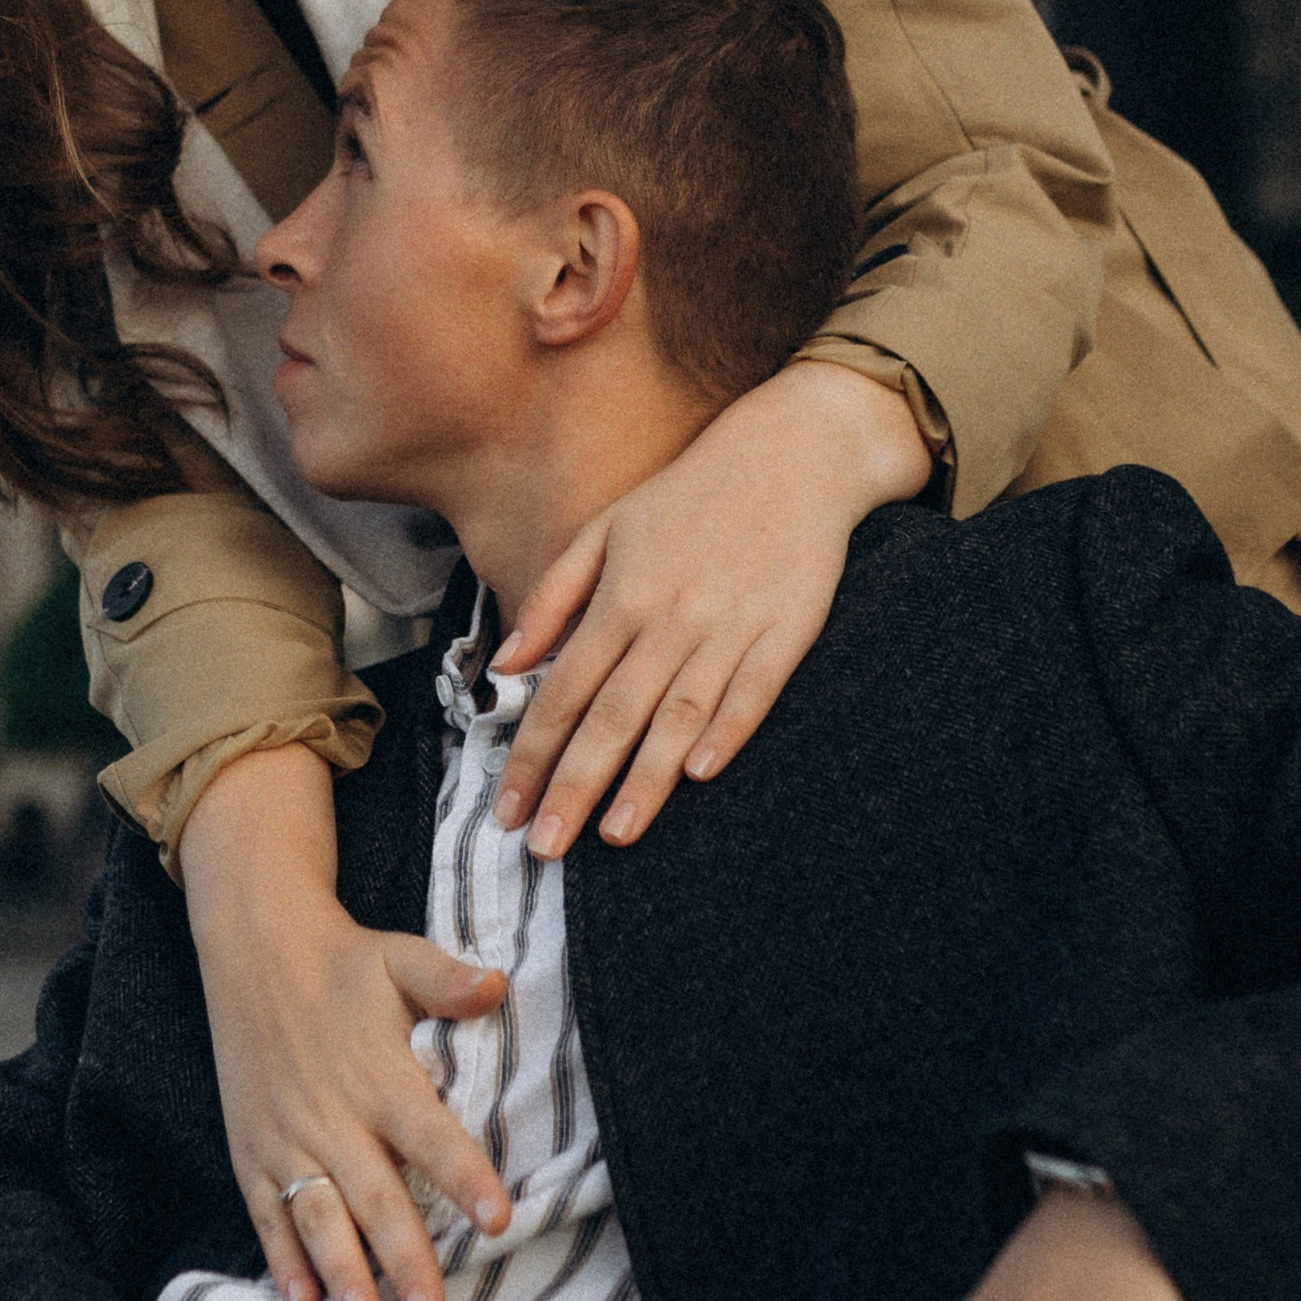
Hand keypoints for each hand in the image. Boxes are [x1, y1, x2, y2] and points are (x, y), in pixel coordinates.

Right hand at [182, 744, 512, 1300]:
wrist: (252, 949)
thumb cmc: (343, 962)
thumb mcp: (400, 960)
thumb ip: (447, 982)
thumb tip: (496, 984)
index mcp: (380, 1076)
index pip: (431, 1136)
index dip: (464, 1178)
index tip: (498, 1220)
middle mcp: (333, 1116)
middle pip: (375, 1197)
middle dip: (404, 1259)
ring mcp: (286, 1139)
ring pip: (317, 1215)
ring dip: (339, 1267)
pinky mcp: (250, 1152)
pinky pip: (266, 1214)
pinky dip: (281, 1258)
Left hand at [492, 361, 931, 857]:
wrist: (792, 452)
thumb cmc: (691, 495)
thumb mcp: (607, 529)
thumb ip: (554, 596)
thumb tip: (509, 663)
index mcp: (620, 595)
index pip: (563, 691)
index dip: (531, 755)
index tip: (508, 810)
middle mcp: (669, 616)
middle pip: (612, 715)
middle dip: (574, 786)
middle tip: (546, 849)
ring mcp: (730, 625)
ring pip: (678, 714)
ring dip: (645, 779)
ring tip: (614, 836)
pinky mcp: (787, 630)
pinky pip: (754, 690)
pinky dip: (729, 730)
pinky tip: (703, 774)